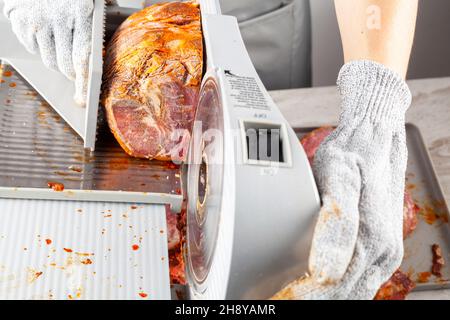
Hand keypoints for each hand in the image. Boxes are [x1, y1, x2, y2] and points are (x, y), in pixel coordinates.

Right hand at [3, 0, 93, 104]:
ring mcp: (37, 20)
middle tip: (75, 74)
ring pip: (49, 59)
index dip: (84, 81)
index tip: (84, 98)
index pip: (84, 57)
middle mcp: (58, 18)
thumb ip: (101, 16)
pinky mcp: (20, 20)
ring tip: (61, 49)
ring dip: (57, 62)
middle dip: (72, 75)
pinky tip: (45, 35)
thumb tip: (109, 44)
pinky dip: (40, 48)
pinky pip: (32, 48)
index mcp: (81, 12)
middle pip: (65, 64)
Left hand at [273, 61, 411, 299]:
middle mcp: (382, 251)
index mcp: (370, 239)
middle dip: (311, 299)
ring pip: (352, 293)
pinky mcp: (381, 248)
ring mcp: (384, 252)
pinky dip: (338, 291)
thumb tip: (327, 267)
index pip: (332, 288)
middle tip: (278, 298)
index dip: (304, 297)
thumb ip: (338, 221)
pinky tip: (317, 288)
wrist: (376, 138)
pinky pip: (360, 282)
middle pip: (341, 295)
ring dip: (323, 298)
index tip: (279, 299)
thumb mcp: (339, 174)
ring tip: (291, 295)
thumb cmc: (352, 153)